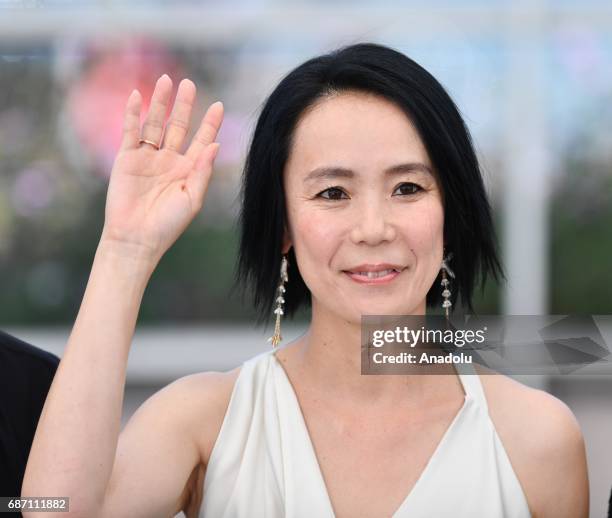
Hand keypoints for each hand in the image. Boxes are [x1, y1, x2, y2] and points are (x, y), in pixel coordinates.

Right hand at [100, 74, 223, 263]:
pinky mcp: (127, 159)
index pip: (202, 141)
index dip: (210, 124)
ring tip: (166, 80)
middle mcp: (169, 161)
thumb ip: (203, 171)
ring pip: (155, 124)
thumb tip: (215, 144)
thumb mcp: (192, 199)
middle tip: (189, 84)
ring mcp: (148, 158)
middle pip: (178, 127)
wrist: (136, 238)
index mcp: (188, 171)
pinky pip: (131, 132)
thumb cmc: (168, 225)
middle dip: (184, 106)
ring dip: (160, 103)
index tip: (219, 105)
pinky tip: (138, 96)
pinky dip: (134, 114)